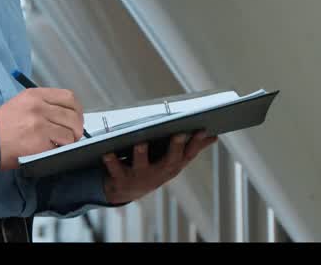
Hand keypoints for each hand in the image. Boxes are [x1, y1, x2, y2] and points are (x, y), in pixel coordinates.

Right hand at [0, 88, 84, 170]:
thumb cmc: (2, 125)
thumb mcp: (22, 103)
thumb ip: (43, 104)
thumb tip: (67, 114)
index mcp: (35, 95)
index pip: (69, 97)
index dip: (77, 110)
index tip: (76, 118)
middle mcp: (39, 107)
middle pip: (73, 115)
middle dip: (77, 128)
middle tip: (74, 135)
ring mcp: (40, 125)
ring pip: (70, 132)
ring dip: (70, 140)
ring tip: (62, 144)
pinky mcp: (40, 142)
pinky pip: (62, 146)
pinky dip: (61, 149)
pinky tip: (53, 150)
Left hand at [100, 130, 217, 204]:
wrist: (127, 190)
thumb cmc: (154, 168)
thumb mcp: (174, 160)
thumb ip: (192, 147)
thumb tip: (214, 136)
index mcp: (173, 166)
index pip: (189, 154)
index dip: (197, 143)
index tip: (203, 129)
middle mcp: (159, 173)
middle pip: (170, 161)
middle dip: (175, 148)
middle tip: (179, 133)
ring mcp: (141, 177)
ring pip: (141, 165)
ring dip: (141, 154)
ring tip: (141, 141)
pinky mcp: (122, 180)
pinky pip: (116, 170)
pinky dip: (111, 162)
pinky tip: (107, 152)